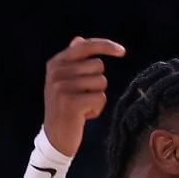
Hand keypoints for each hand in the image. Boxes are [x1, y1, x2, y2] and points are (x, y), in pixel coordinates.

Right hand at [43, 36, 125, 156]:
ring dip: (97, 97)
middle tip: (83, 97)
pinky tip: (84, 116)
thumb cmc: (65, 108)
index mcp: (55, 63)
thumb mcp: (65, 82)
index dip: (106, 46)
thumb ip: (73, 61)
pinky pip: (101, 98)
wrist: (55, 138)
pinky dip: (97, 109)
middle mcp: (57, 72)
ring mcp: (63, 87)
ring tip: (82, 107)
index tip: (123, 51)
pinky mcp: (72, 103)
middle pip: (98, 65)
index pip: (85, 46)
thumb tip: (79, 39)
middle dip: (98, 82)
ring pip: (101, 82)